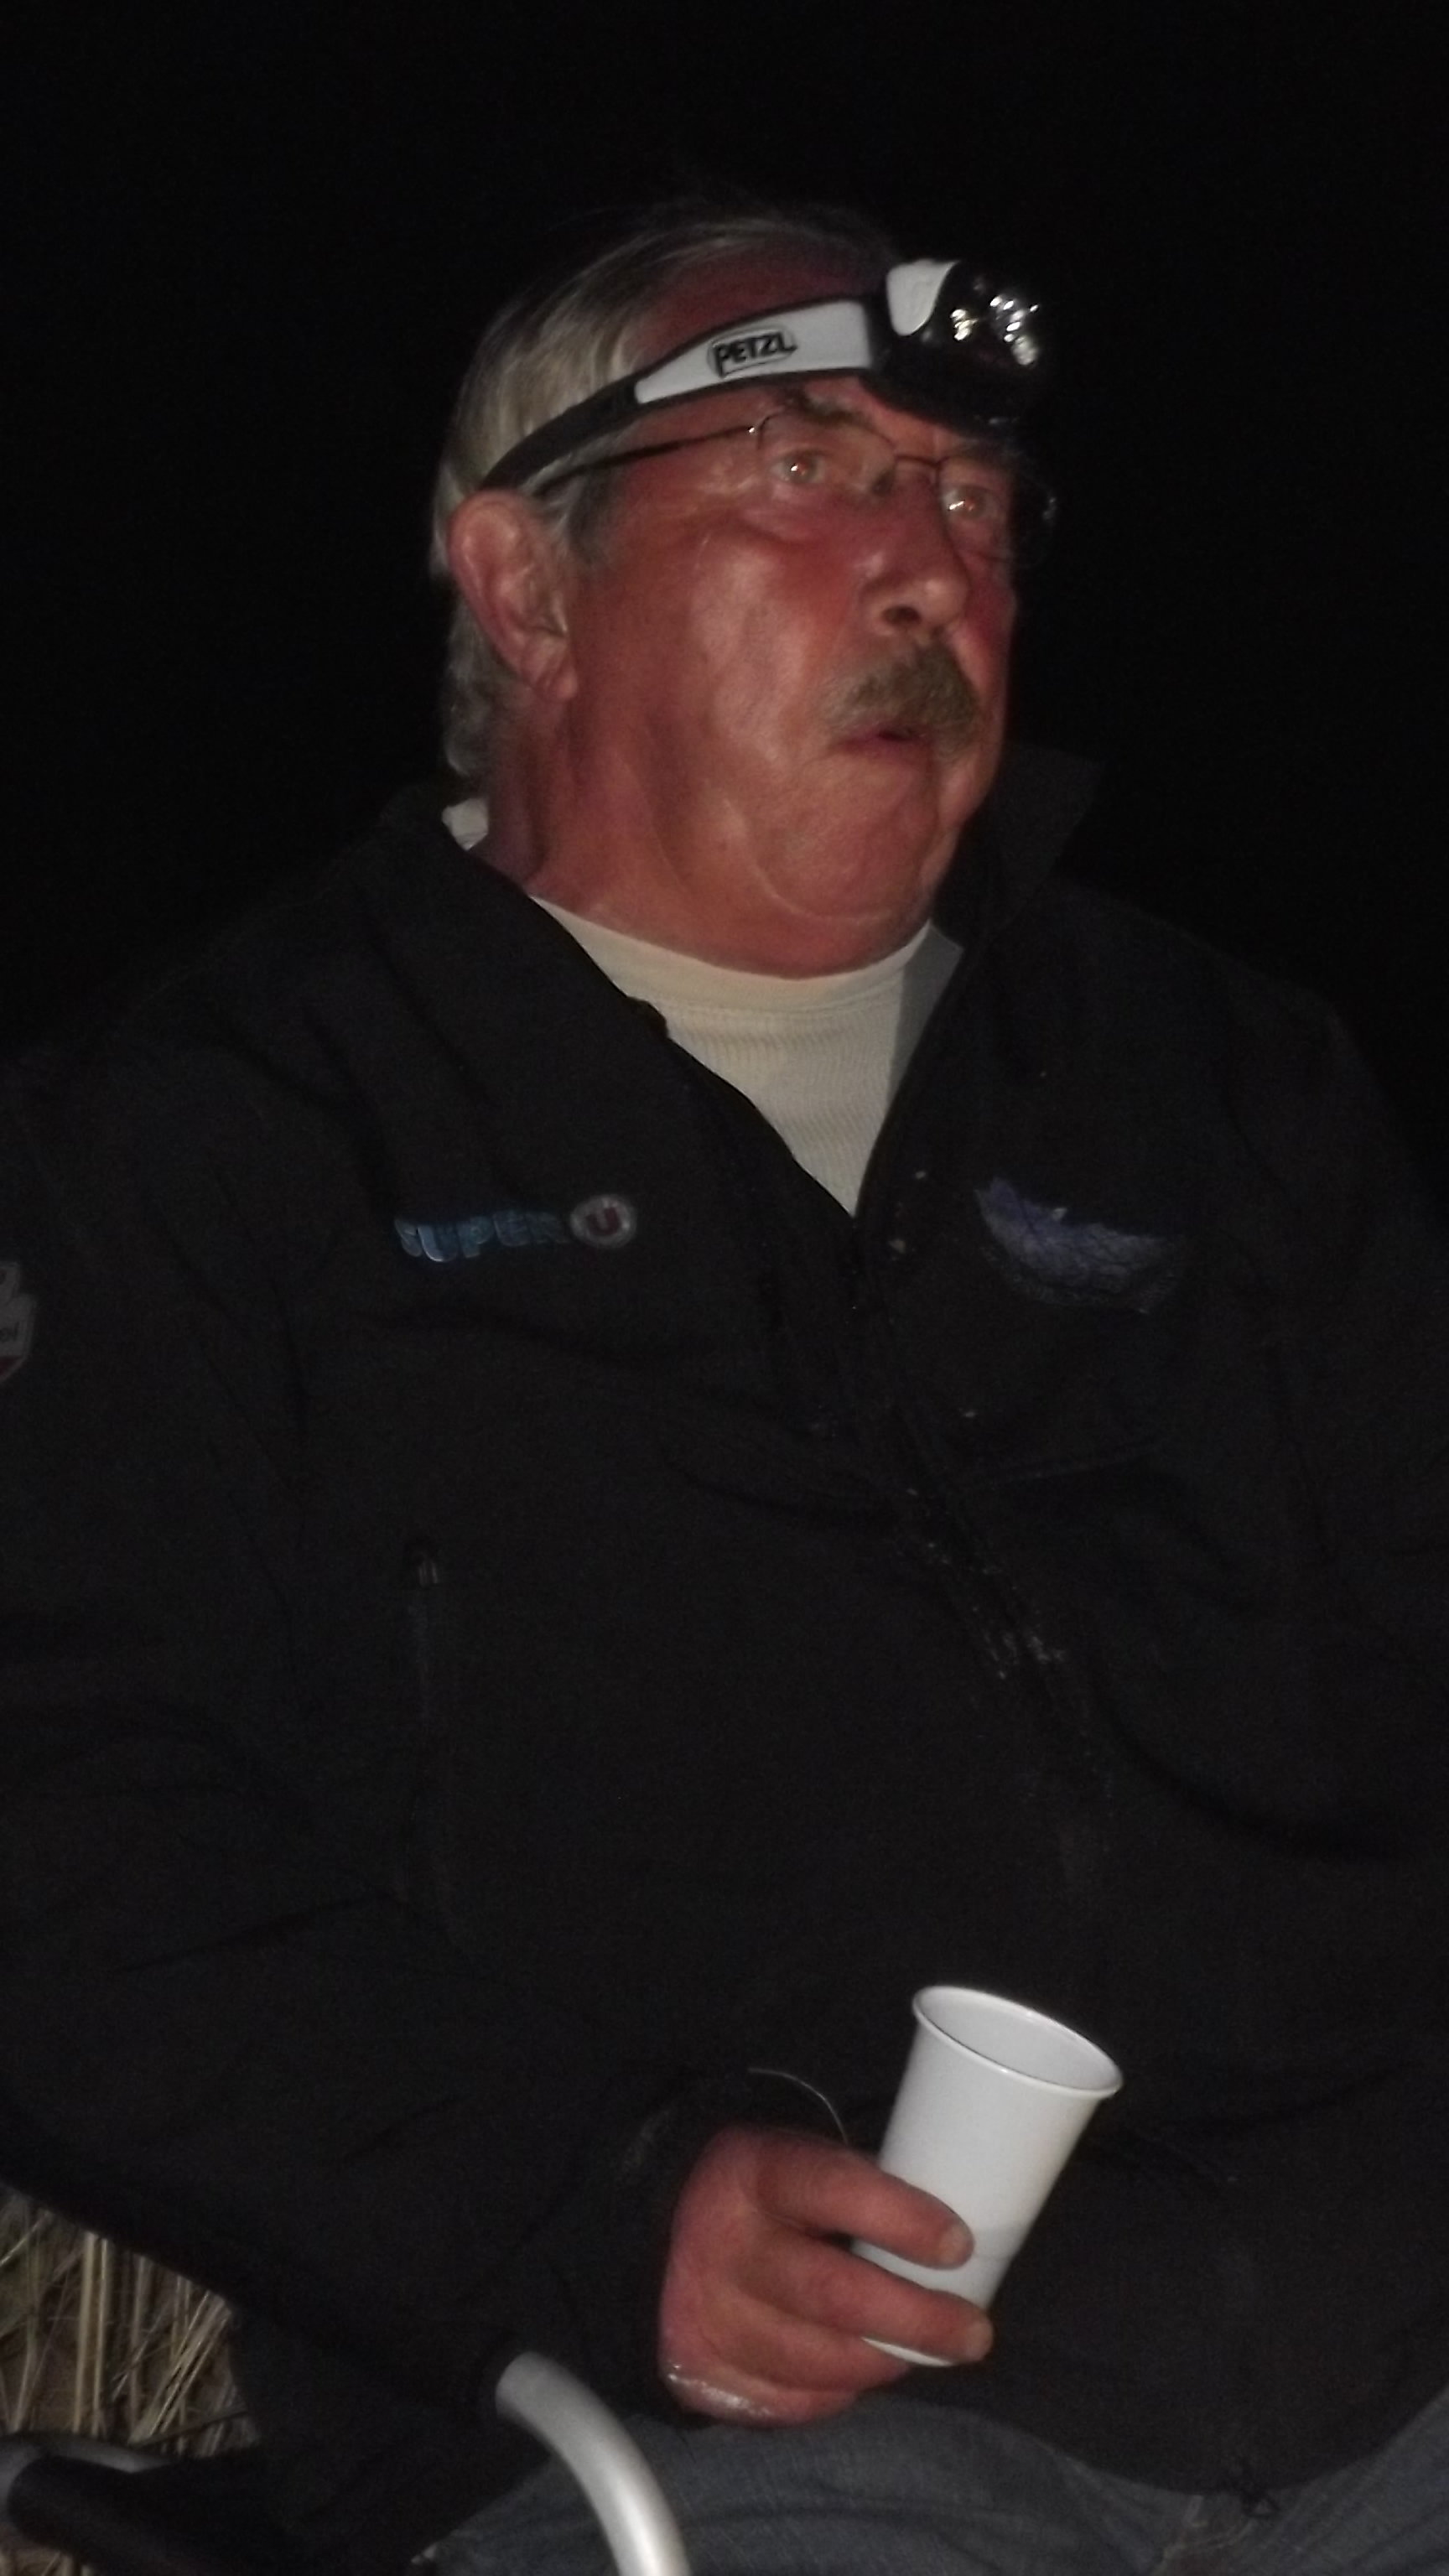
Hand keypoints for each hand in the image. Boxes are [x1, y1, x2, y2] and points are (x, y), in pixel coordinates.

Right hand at [657, 2124, 992, 2423]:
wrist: (658, 2232)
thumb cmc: (761, 2195)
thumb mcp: (798, 2162)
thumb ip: (859, 2191)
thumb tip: (947, 2241)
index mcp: (756, 2173)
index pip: (835, 2190)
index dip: (902, 2220)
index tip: (958, 2246)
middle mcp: (725, 2246)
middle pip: (833, 2296)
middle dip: (916, 2320)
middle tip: (973, 2333)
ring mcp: (707, 2317)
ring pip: (818, 2361)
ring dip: (884, 2361)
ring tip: (921, 2352)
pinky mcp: (700, 2375)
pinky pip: (792, 2401)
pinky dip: (838, 2390)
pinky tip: (858, 2368)